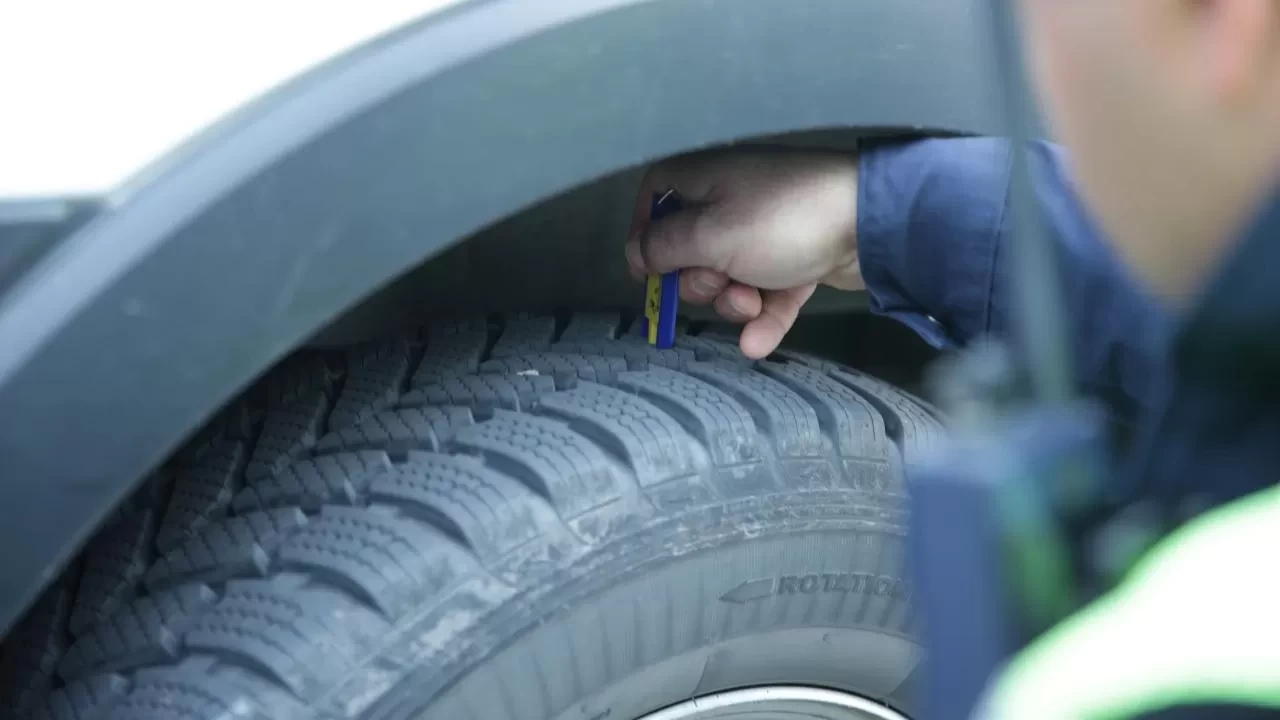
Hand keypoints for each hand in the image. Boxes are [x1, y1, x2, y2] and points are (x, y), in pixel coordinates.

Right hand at [625, 148, 861, 358]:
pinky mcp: (799, 258)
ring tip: (753, 303)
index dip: (646, 233)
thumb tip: (635, 252)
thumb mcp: (709, 235)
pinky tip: (758, 346)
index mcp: (705, 179)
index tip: (648, 271)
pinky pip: (770, 292)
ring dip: (735, 301)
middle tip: (718, 284)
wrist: (871, 224)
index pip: (656, 196)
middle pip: (691, 249)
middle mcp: (733, 199)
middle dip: (700, 281)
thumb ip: (664, 247)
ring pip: (731, 277)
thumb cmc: (780, 221)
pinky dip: (764, 317)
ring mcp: (769, 231)